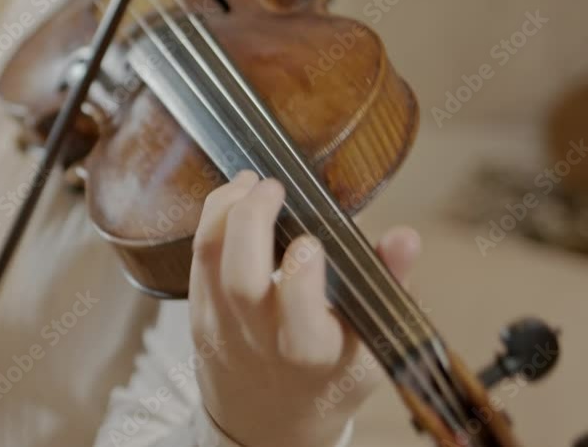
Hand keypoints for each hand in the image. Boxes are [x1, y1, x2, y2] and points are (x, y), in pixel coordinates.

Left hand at [188, 170, 419, 446]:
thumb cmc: (327, 376)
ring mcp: (221, 328)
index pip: (300, 321)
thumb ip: (388, 287)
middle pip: (241, 281)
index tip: (312, 240)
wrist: (266, 424)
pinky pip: (196, 260)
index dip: (303, 279)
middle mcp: (259, 343)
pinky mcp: (196, 314)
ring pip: (208, 260)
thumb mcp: (370, 345)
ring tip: (250, 181)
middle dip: (252, 223)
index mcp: (312, 356)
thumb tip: (406, 237)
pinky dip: (211, 222)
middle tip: (273, 186)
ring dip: (224, 210)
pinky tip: (234, 200)